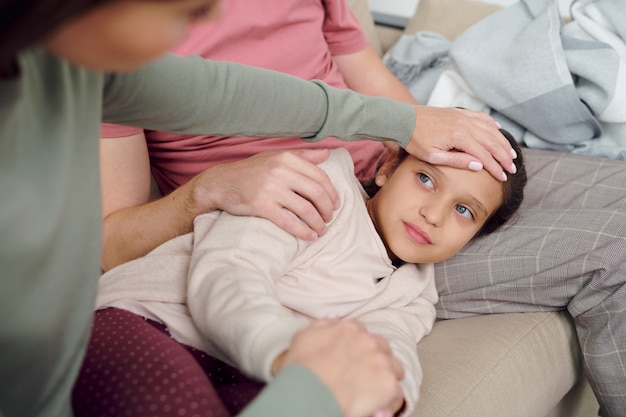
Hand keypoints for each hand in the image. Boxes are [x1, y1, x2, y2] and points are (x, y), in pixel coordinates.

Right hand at [188, 149, 339, 239]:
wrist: (220, 183)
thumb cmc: (250, 171)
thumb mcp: (274, 157)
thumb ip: (301, 155)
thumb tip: (326, 154)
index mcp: (286, 159)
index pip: (320, 177)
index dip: (332, 193)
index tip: (336, 204)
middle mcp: (280, 171)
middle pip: (316, 193)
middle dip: (327, 209)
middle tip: (329, 219)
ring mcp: (270, 189)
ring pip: (306, 209)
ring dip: (318, 223)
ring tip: (321, 230)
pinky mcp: (261, 206)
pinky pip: (289, 222)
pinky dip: (303, 231)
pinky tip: (310, 237)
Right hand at [279, 319, 403, 416]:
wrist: (306, 394)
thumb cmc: (300, 370)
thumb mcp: (303, 337)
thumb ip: (322, 325)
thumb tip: (335, 318)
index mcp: (350, 329)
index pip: (362, 333)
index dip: (358, 346)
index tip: (352, 357)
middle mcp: (368, 341)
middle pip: (382, 347)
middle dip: (375, 358)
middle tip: (363, 374)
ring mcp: (381, 362)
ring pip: (394, 367)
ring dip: (385, 376)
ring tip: (372, 390)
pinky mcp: (388, 384)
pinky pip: (397, 392)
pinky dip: (388, 398)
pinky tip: (376, 404)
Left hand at [407, 106, 515, 180]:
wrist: (402, 119)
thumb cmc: (415, 140)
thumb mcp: (433, 156)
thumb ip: (457, 161)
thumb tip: (478, 165)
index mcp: (459, 136)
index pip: (484, 155)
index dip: (495, 167)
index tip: (503, 177)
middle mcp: (465, 124)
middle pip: (492, 142)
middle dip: (504, 157)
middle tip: (512, 169)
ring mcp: (463, 116)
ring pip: (490, 129)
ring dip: (502, 142)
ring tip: (511, 154)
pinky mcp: (459, 112)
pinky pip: (482, 117)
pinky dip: (493, 125)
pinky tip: (498, 131)